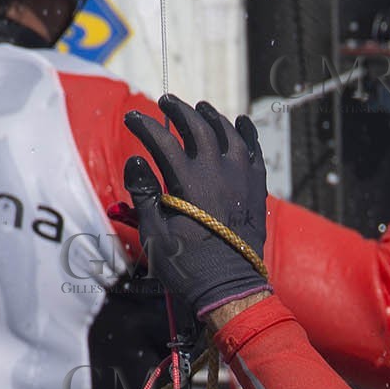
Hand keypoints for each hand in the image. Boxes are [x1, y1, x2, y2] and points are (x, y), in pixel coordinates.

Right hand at [122, 94, 269, 320]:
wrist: (229, 287)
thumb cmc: (187, 266)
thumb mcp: (155, 233)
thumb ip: (144, 193)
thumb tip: (136, 160)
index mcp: (188, 181)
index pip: (162, 140)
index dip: (144, 125)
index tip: (133, 118)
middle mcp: (217, 171)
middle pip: (198, 126)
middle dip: (179, 110)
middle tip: (166, 101)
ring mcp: (241, 177)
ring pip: (228, 133)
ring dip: (212, 116)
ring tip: (201, 108)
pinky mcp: (256, 188)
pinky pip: (254, 151)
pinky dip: (246, 134)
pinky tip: (241, 124)